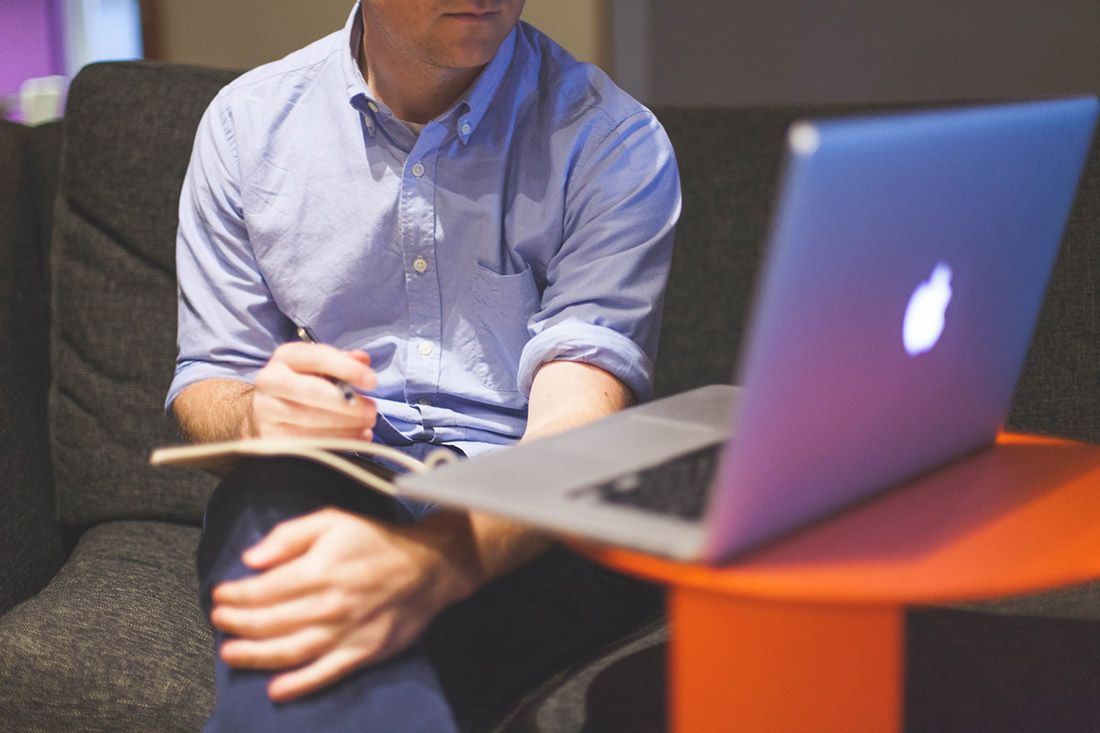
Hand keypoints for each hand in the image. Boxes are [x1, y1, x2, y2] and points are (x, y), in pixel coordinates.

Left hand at [209, 508, 480, 701]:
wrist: (430, 565)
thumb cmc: (378, 540)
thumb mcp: (332, 520)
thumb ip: (288, 536)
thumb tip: (250, 558)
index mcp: (317, 571)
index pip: (261, 591)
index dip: (234, 595)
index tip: (220, 595)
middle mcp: (328, 606)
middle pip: (268, 623)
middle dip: (236, 624)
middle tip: (219, 621)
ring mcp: (345, 633)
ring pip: (288, 652)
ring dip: (254, 656)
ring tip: (231, 653)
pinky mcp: (363, 653)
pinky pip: (324, 674)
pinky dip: (298, 685)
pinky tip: (276, 690)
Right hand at [247, 342, 377, 438]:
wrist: (266, 410)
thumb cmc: (302, 383)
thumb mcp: (319, 366)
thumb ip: (342, 361)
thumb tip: (363, 359)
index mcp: (286, 356)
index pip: (318, 358)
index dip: (347, 369)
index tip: (372, 382)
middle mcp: (271, 381)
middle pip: (311, 392)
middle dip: (347, 403)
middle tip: (372, 411)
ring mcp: (268, 411)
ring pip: (310, 420)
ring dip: (345, 425)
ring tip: (367, 426)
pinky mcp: (270, 437)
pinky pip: (307, 442)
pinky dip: (336, 442)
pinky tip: (355, 438)